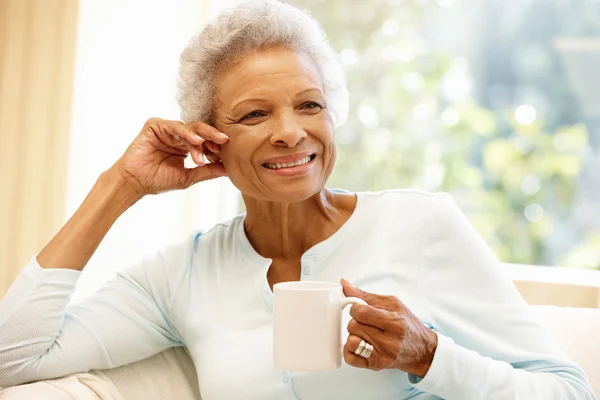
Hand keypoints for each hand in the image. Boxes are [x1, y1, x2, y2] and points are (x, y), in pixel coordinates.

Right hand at [112, 118, 228, 196]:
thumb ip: (207, 171)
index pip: (206, 141)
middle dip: (213, 136)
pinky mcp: (155, 125)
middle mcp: (178, 136)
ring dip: (200, 138)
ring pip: (189, 128)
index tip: (228, 153)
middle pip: (200, 131)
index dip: (216, 146)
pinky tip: (195, 141)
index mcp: (186, 146)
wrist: (135, 182)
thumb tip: (229, 170)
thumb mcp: (188, 177)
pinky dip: (186, 133)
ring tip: (207, 148)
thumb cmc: (158, 181)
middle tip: (225, 140)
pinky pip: (174, 126)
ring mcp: (167, 129)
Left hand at [341, 279, 437, 377]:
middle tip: (366, 322)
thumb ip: (366, 296)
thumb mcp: (392, 304)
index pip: (361, 312)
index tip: (361, 309)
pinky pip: (350, 358)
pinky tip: (360, 344)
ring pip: (351, 341)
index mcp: (395, 323)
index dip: (356, 308)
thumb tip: (344, 284)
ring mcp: (382, 356)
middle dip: (356, 321)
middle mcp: (390, 342)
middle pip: (354, 326)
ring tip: (365, 333)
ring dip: (354, 335)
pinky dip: (350, 350)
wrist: (422, 350)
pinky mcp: (376, 366)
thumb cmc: (408, 325)